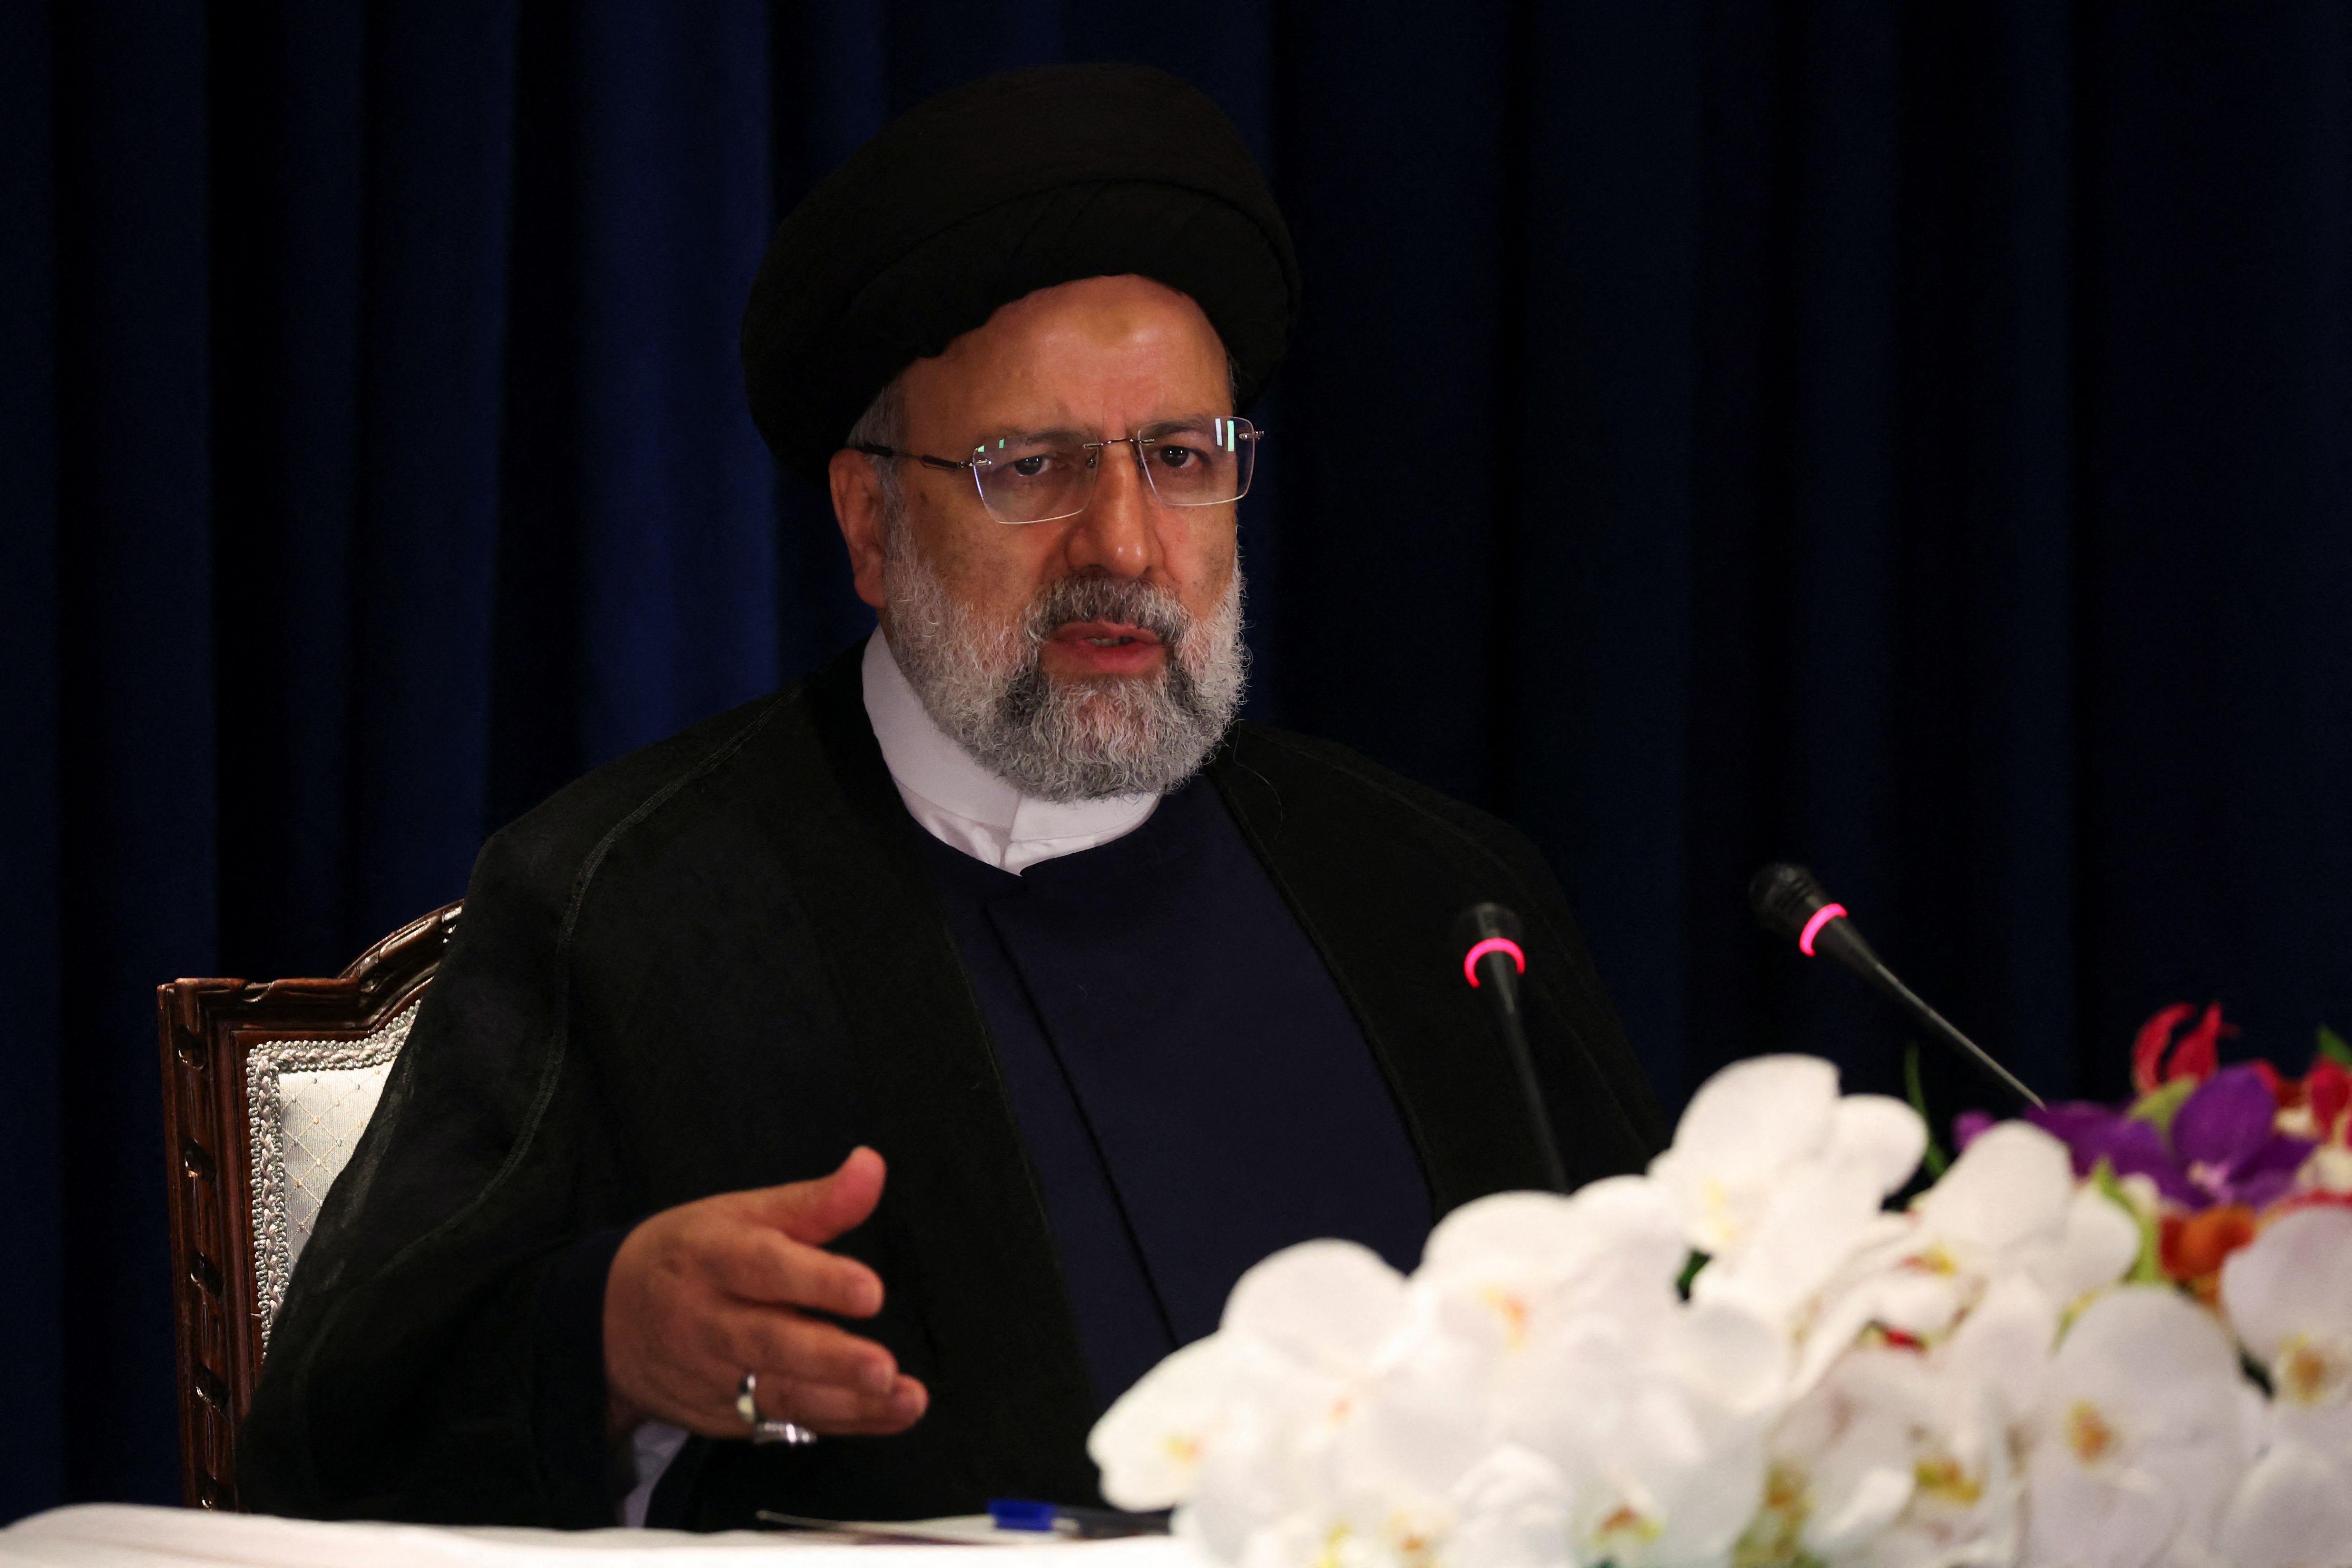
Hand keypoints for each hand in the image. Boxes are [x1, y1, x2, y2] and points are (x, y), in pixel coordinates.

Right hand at [602, 1147, 928, 1438]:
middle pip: (771, 1342)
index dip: (817, 1280)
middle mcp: (710, 1321)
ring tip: (904, 1400)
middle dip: (830, 1360)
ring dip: (847, 1402)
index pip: (765, 1268)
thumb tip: (872, 1165)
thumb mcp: (742, 1212)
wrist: (607, 1320)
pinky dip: (841, 1423)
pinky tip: (888, 1416)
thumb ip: (814, 1200)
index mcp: (713, 1257)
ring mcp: (714, 1375)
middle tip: (884, 1368)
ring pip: (781, 1393)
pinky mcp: (724, 1415)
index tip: (870, 1291)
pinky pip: (786, 1423)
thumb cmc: (691, 1254)